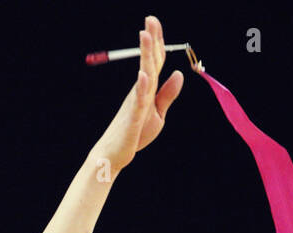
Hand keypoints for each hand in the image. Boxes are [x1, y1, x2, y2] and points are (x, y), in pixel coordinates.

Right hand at [93, 15, 182, 174]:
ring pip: (144, 76)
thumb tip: (179, 74)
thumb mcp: (158, 114)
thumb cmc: (134, 134)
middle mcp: (140, 92)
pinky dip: (142, 87)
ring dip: (145, 56)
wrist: (114, 154)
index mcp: (147, 90)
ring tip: (145, 35)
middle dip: (151, 40)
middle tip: (150, 18)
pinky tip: (144, 74)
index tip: (154, 22)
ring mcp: (135, 104)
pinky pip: (138, 101)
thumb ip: (167, 95)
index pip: (155, 62)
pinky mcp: (133, 118)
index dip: (157, 43)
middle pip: (149, 63)